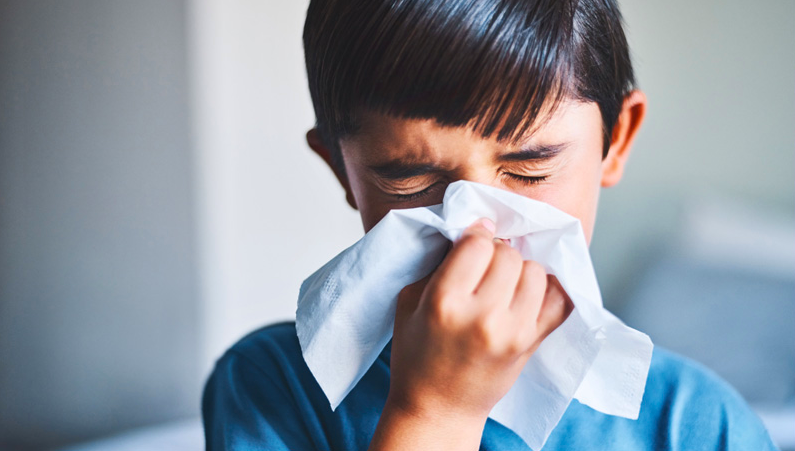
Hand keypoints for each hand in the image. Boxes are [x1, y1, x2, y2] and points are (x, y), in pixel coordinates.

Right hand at [368, 218, 571, 449]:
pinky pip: (560, 300)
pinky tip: (529, 291)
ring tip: (504, 281)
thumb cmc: (417, 354)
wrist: (439, 407)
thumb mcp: (410, 301)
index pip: (477, 244)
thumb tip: (477, 232)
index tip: (473, 238)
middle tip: (486, 264)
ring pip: (535, 271)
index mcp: (445, 302)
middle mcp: (483, 316)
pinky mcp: (533, 343)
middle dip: (497, 252)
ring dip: (520, 269)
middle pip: (509, 254)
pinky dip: (549, 289)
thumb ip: (440, 264)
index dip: (476, 234)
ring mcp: (513, 331)